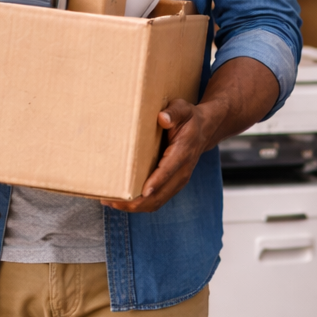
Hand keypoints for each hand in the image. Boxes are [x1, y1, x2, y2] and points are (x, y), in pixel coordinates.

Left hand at [102, 98, 212, 213]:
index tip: (143, 191)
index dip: (156, 181)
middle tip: (112, 200)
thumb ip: (173, 113)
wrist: (204, 131)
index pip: (169, 169)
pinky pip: (157, 201)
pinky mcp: (173, 186)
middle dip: (137, 202)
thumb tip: (162, 118)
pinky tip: (123, 201)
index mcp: (183, 152)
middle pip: (160, 194)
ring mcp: (178, 181)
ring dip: (135, 206)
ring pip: (157, 202)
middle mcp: (182, 171)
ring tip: (112, 203)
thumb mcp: (183, 109)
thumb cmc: (189, 119)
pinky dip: (140, 205)